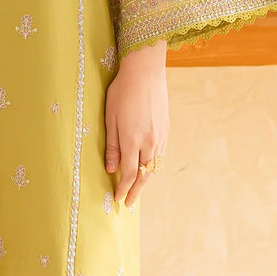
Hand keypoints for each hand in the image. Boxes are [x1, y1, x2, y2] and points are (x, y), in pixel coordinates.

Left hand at [104, 42, 168, 208]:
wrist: (146, 72)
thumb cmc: (122, 92)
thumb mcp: (110, 118)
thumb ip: (112, 145)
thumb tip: (111, 169)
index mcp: (132, 140)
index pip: (129, 173)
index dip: (123, 188)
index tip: (118, 199)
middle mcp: (149, 142)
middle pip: (144, 174)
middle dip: (136, 191)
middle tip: (129, 203)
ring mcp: (160, 136)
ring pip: (154, 166)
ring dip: (146, 180)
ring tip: (138, 189)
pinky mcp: (166, 129)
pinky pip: (160, 154)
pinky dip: (153, 165)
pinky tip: (148, 167)